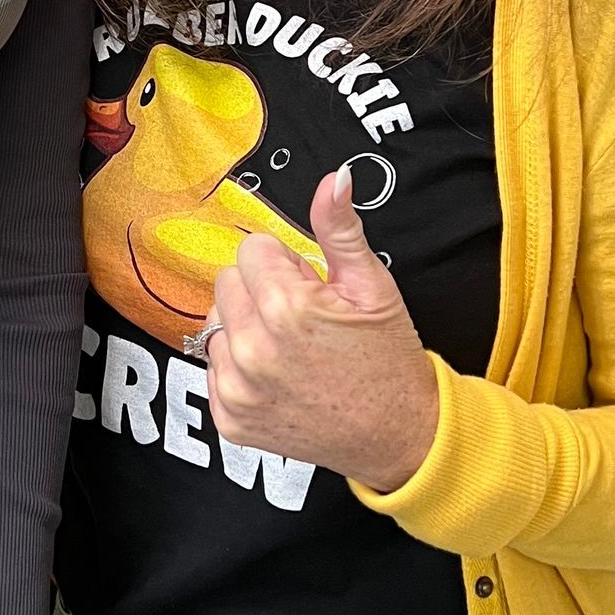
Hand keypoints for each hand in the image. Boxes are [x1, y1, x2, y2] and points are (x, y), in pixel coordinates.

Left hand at [206, 163, 439, 491]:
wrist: (400, 435)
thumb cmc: (388, 360)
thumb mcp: (372, 286)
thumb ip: (340, 228)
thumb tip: (333, 178)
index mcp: (286, 308)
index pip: (253, 249)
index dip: (287, 264)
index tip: (311, 288)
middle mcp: (253, 349)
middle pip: (228, 283)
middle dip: (262, 291)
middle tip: (304, 318)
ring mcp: (238, 389)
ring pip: (217, 325)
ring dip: (247, 329)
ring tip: (291, 349)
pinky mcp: (231, 419)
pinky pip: (215, 369)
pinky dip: (240, 370)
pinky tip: (279, 378)